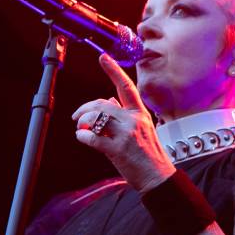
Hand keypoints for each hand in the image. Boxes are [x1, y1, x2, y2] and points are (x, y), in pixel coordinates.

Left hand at [71, 53, 176, 192]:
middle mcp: (133, 120)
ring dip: (83, 122)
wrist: (158, 177)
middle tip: (76, 116)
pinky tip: (83, 137)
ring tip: (82, 129)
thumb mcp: (142, 128)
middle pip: (102, 104)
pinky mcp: (117, 150)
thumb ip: (125, 113)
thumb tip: (110, 100)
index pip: (126, 87)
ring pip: (96, 117)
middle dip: (84, 108)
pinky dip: (83, 136)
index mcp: (140, 113)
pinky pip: (92, 137)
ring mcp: (126, 134)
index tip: (103, 57)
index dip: (113, 70)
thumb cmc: (148, 154)